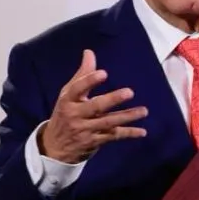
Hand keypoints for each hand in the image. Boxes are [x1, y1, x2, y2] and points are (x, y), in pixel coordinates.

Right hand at [39, 49, 147, 163]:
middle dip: (112, 99)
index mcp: (68, 100)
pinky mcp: (94, 142)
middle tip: (129, 92)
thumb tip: (89, 52)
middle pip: (96, 106)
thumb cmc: (65, 113)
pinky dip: (128, 134)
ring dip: (127, 117)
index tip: (103, 73)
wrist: (54, 147)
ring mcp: (85, 130)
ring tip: (144, 111)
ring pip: (108, 122)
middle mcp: (76, 115)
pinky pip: (113, 136)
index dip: (89, 81)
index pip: (77, 89)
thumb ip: (82, 74)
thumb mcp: (68, 94)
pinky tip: (142, 132)